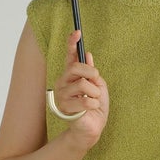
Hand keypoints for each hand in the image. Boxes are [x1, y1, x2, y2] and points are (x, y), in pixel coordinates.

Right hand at [52, 30, 108, 146]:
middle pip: (75, 67)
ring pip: (82, 84)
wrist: (92, 127)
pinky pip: (86, 100)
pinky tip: (91, 109)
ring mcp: (62, 95)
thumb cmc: (95, 106)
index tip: (77, 32)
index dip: (72, 43)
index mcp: (71, 75)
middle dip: (90, 73)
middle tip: (95, 81)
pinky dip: (94, 104)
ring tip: (93, 100)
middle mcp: (63, 82)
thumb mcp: (97, 85)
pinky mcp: (65, 108)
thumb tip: (88, 54)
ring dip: (95, 93)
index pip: (70, 56)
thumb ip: (91, 71)